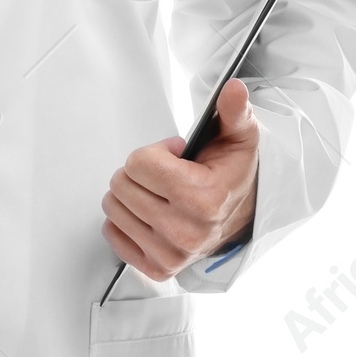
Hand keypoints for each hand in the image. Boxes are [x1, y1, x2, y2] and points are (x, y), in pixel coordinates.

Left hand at [101, 78, 259, 280]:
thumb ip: (233, 111)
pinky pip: (112, 236)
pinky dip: (125, 221)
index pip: (138, 163)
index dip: (155, 152)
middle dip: (139, 172)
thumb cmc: (232, 175)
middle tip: (166, 176)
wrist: (242, 216)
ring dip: (131, 194)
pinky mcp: (158, 268)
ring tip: (159, 194)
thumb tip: (232, 88)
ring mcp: (171, 254)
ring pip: (113, 208)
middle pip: (121, 184)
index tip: (176, 157)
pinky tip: (148, 214)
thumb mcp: (239, 137)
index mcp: (203, 199)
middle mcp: (186, 232)